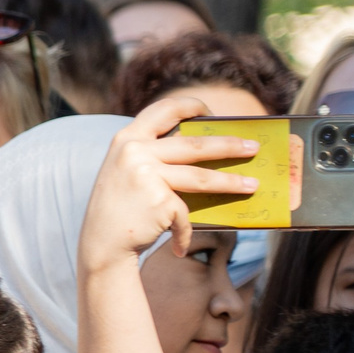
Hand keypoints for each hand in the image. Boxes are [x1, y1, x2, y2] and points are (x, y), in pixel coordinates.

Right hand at [75, 96, 255, 277]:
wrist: (100, 246)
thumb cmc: (117, 209)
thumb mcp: (124, 171)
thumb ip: (151, 154)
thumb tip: (203, 147)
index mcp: (127, 139)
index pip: (165, 108)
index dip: (192, 106)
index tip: (212, 113)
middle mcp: (135, 152)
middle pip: (195, 145)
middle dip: (230, 145)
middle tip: (254, 148)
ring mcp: (147, 175)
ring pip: (202, 177)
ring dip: (231, 183)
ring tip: (252, 186)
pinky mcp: (160, 201)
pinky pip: (185, 213)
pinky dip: (185, 231)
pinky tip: (181, 245)